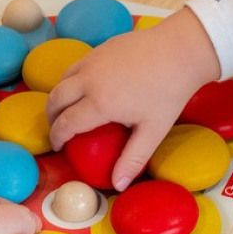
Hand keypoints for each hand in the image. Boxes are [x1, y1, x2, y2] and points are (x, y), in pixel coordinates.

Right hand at [46, 8, 219, 190]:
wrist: (182, 49)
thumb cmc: (169, 91)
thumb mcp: (153, 130)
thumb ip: (133, 159)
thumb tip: (118, 185)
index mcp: (99, 103)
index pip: (65, 123)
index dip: (56, 137)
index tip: (58, 146)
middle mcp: (88, 80)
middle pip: (56, 100)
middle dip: (50, 117)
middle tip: (57, 129)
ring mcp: (92, 60)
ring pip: (61, 79)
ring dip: (58, 97)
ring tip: (65, 109)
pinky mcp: (100, 48)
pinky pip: (75, 66)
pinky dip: (70, 80)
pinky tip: (82, 88)